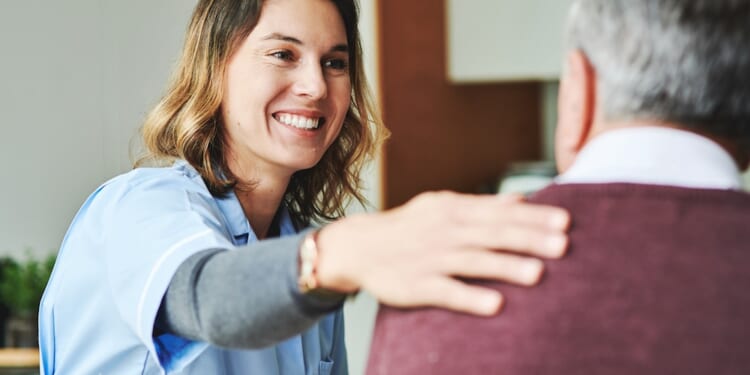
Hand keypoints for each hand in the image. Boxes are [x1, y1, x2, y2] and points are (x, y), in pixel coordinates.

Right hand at [315, 191, 569, 315]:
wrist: (359, 246)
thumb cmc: (409, 227)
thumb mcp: (442, 206)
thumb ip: (483, 205)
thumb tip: (523, 199)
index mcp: (453, 209)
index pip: (499, 212)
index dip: (533, 217)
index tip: (565, 222)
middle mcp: (444, 231)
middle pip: (492, 234)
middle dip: (528, 239)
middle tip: (563, 245)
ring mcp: (430, 258)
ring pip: (473, 261)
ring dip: (505, 266)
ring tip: (538, 273)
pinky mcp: (416, 285)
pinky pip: (446, 291)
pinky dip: (470, 297)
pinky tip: (496, 304)